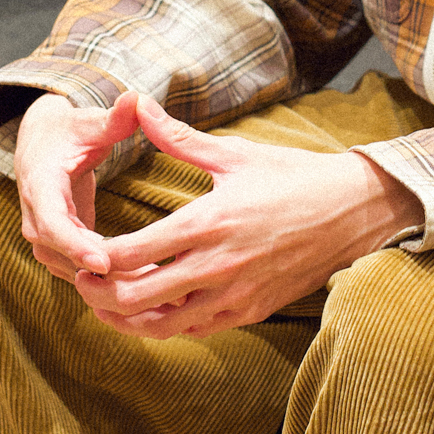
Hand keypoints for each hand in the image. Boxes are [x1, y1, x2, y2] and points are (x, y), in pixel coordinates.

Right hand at [12, 90, 138, 285]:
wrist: (42, 144)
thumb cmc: (70, 130)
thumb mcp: (90, 122)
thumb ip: (114, 118)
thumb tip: (136, 98)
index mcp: (40, 182)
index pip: (51, 221)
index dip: (74, 244)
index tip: (103, 262)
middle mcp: (35, 213)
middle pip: (58, 252)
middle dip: (95, 270)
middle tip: (138, 281)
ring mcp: (43, 232)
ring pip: (66, 267)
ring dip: (101, 280)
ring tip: (145, 286)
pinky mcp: (57, 244)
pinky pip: (75, 268)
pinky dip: (103, 278)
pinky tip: (139, 282)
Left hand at [73, 95, 424, 339]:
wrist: (352, 211)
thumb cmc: (293, 176)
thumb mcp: (234, 154)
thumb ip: (178, 137)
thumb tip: (138, 103)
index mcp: (208, 222)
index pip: (132, 253)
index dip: (97, 259)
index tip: (81, 251)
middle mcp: (218, 265)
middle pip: (137, 297)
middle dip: (100, 294)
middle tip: (82, 280)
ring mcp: (235, 295)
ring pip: (163, 326)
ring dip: (127, 318)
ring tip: (107, 302)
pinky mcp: (251, 311)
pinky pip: (196, 330)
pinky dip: (167, 325)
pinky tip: (154, 308)